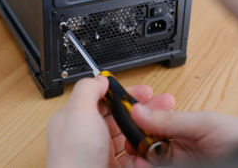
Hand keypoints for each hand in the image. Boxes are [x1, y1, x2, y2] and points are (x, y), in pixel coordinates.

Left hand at [46, 76, 175, 167]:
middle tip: (160, 104)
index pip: (102, 99)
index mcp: (75, 119)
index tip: (143, 91)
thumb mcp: (78, 112)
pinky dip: (143, 149)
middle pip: (118, 116)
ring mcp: (100, 152)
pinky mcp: (111, 167)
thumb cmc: (74, 157)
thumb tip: (99, 78)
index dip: (123, 93)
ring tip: (163, 123)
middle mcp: (87, 135)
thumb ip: (88, 90)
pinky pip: (132, 155)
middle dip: (141, 108)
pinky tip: (152, 143)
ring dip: (146, 127)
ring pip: (127, 134)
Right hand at [129, 105, 237, 165]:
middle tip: (129, 141)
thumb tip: (141, 110)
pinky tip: (142, 165)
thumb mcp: (205, 124)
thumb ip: (171, 119)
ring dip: (138, 156)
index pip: (151, 121)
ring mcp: (176, 161)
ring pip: (147, 159)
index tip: (126, 119)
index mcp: (181, 126)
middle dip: (134, 140)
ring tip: (136, 156)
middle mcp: (176, 144)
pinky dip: (146, 167)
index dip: (137, 120)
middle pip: (145, 141)